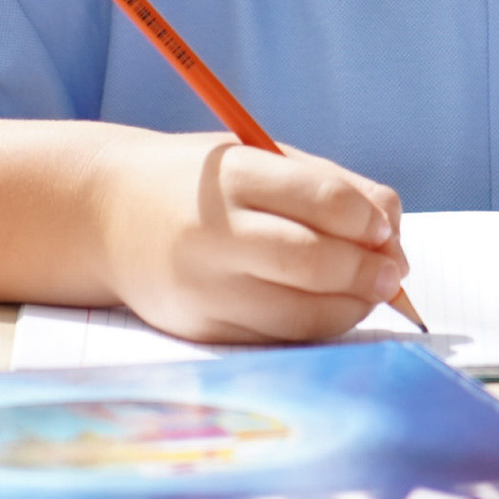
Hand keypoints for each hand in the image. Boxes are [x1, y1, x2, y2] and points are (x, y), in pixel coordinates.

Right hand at [100, 129, 409, 346]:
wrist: (105, 216)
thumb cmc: (199, 183)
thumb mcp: (258, 159)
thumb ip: (328, 186)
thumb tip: (392, 230)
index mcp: (232, 176)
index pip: (322, 200)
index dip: (368, 220)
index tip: (385, 227)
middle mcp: (213, 235)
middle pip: (313, 264)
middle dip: (368, 272)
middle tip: (393, 272)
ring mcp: (203, 289)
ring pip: (301, 315)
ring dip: (352, 308)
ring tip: (369, 291)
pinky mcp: (201, 330)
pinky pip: (277, 339)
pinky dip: (316, 327)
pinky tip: (328, 307)